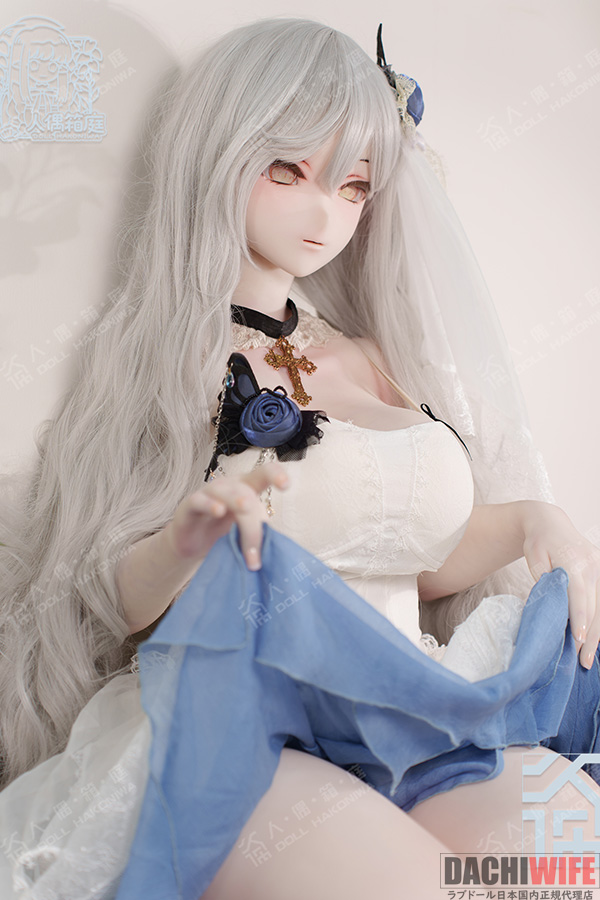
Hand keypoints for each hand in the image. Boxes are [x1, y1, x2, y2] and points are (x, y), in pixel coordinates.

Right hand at [164, 461, 289, 570]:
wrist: (190, 544)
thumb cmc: (223, 533)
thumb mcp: (245, 533)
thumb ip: (260, 534)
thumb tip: (278, 552)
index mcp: (248, 488)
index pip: (264, 473)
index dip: (276, 474)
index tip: (286, 486)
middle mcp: (230, 486)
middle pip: (248, 493)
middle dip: (254, 524)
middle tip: (255, 558)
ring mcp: (209, 493)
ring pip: (227, 493)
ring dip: (237, 502)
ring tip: (245, 509)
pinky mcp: (189, 505)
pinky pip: (200, 501)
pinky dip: (210, 504)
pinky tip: (218, 511)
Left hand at [521, 501, 599, 667]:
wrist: (550, 523)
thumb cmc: (537, 542)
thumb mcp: (534, 557)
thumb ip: (545, 580)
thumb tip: (553, 605)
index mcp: (574, 561)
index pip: (579, 595)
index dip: (578, 618)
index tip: (576, 640)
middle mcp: (592, 565)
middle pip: (594, 606)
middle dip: (589, 635)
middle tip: (582, 660)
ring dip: (596, 634)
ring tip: (588, 657)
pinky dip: (598, 622)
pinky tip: (594, 640)